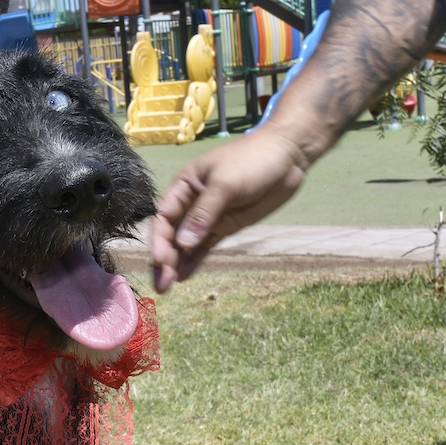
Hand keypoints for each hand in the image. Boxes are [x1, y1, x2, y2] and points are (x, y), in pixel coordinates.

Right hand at [150, 130, 308, 290]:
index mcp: (184, 187)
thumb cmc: (252, 160)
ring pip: (185, 245)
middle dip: (164, 259)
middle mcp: (191, 204)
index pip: (164, 217)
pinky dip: (193, 261)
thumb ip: (204, 213)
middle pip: (171, 235)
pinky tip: (183, 277)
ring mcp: (208, 218)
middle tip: (161, 284)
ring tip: (166, 287)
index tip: (159, 261)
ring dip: (175, 264)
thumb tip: (183, 243)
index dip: (159, 240)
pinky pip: (204, 248)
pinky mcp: (224, 227)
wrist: (287, 157)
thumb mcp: (225, 183)